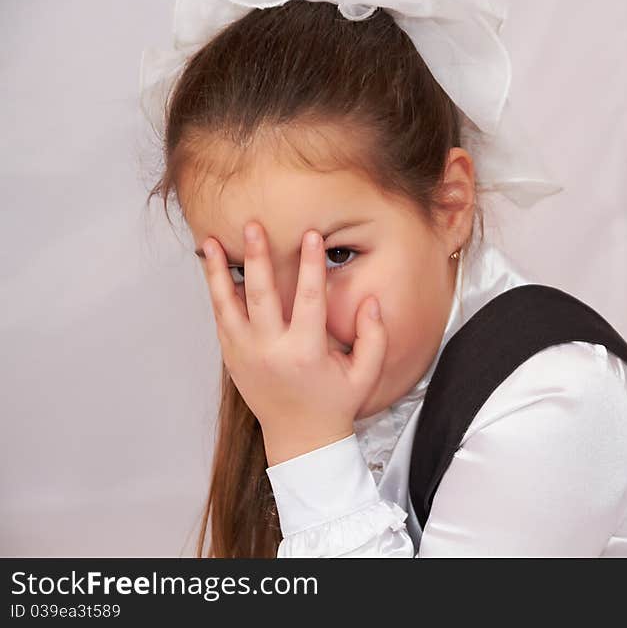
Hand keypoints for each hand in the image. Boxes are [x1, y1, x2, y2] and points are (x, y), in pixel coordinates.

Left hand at [200, 221, 386, 464]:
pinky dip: (216, 293)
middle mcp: (271, 351)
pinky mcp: (233, 358)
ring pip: (227, 306)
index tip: (311, 235)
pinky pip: (221, 319)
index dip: (310, 264)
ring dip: (220, 272)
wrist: (300, 439)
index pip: (308, 299)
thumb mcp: (366, 375)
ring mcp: (246, 355)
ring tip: (212, 242)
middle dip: (258, 257)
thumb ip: (375, 337)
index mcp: (305, 352)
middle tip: (252, 225)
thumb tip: (372, 302)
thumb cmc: (334, 404)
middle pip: (261, 295)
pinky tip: (213, 268)